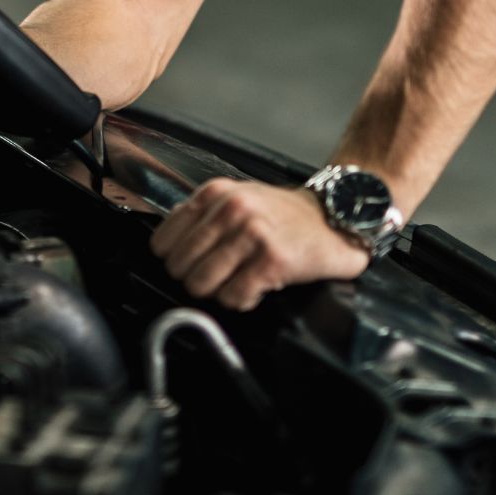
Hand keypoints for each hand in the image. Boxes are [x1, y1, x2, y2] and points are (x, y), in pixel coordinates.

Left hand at [149, 178, 369, 310]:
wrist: (332, 218)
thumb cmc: (282, 214)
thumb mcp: (236, 198)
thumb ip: (202, 215)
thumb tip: (167, 243)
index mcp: (215, 194)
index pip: (163, 241)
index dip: (173, 259)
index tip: (187, 264)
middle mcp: (231, 210)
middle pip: (179, 266)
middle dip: (193, 279)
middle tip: (214, 278)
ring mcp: (252, 234)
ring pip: (202, 284)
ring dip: (216, 292)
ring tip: (234, 283)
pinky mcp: (272, 261)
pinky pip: (234, 297)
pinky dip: (240, 300)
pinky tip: (253, 288)